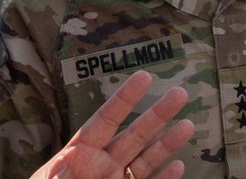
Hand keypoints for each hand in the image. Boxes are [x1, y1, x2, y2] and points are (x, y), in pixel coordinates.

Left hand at [29, 70, 193, 178]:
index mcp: (79, 153)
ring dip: (167, 143)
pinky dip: (164, 178)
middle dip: (158, 114)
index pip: (106, 120)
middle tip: (180, 93)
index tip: (144, 77)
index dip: (125, 99)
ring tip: (188, 125)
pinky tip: (178, 165)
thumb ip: (56, 176)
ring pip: (147, 159)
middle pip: (134, 134)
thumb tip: (64, 168)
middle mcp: (102, 164)